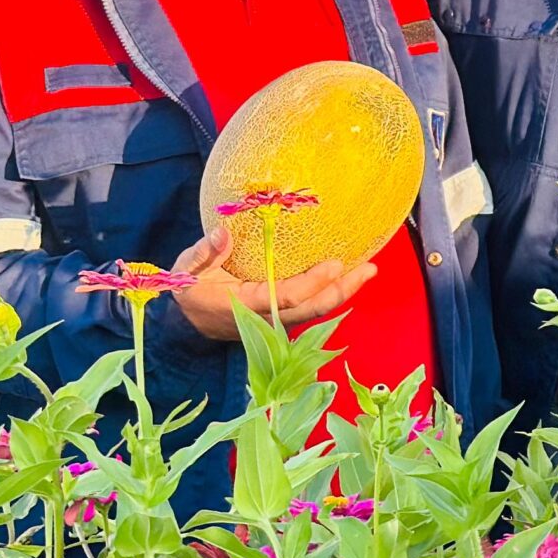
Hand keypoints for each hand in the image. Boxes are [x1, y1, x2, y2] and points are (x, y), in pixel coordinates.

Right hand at [166, 226, 378, 342]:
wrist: (188, 325)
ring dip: (343, 292)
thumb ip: (204, 253)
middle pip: (313, 308)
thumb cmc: (191, 293)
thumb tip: (222, 232)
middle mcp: (268, 317)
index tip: (335, 264)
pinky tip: (348, 276)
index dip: (313, 283)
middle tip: (369, 269)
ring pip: (316, 310)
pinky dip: (331, 292)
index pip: (288, 297)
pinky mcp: (282, 317)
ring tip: (368, 270)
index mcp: (247, 304)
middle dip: (342, 290)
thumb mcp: (187, 271)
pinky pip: (312, 306)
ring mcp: (277, 320)